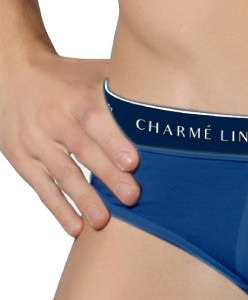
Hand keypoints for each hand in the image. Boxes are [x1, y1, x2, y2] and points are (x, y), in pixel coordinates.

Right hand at [0, 44, 140, 236]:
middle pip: (82, 149)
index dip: (114, 141)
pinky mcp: (20, 156)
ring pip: (61, 172)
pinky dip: (58, 208)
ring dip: (83, 199)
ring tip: (103, 222)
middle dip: (107, 175)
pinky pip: (40, 186)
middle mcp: (54, 117)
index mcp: (78, 95)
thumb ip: (128, 83)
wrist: (10, 71)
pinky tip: (76, 228)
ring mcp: (35, 139)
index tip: (134, 162)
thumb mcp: (94, 72)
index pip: (96, 119)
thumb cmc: (70, 77)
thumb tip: (178, 85)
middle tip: (131, 197)